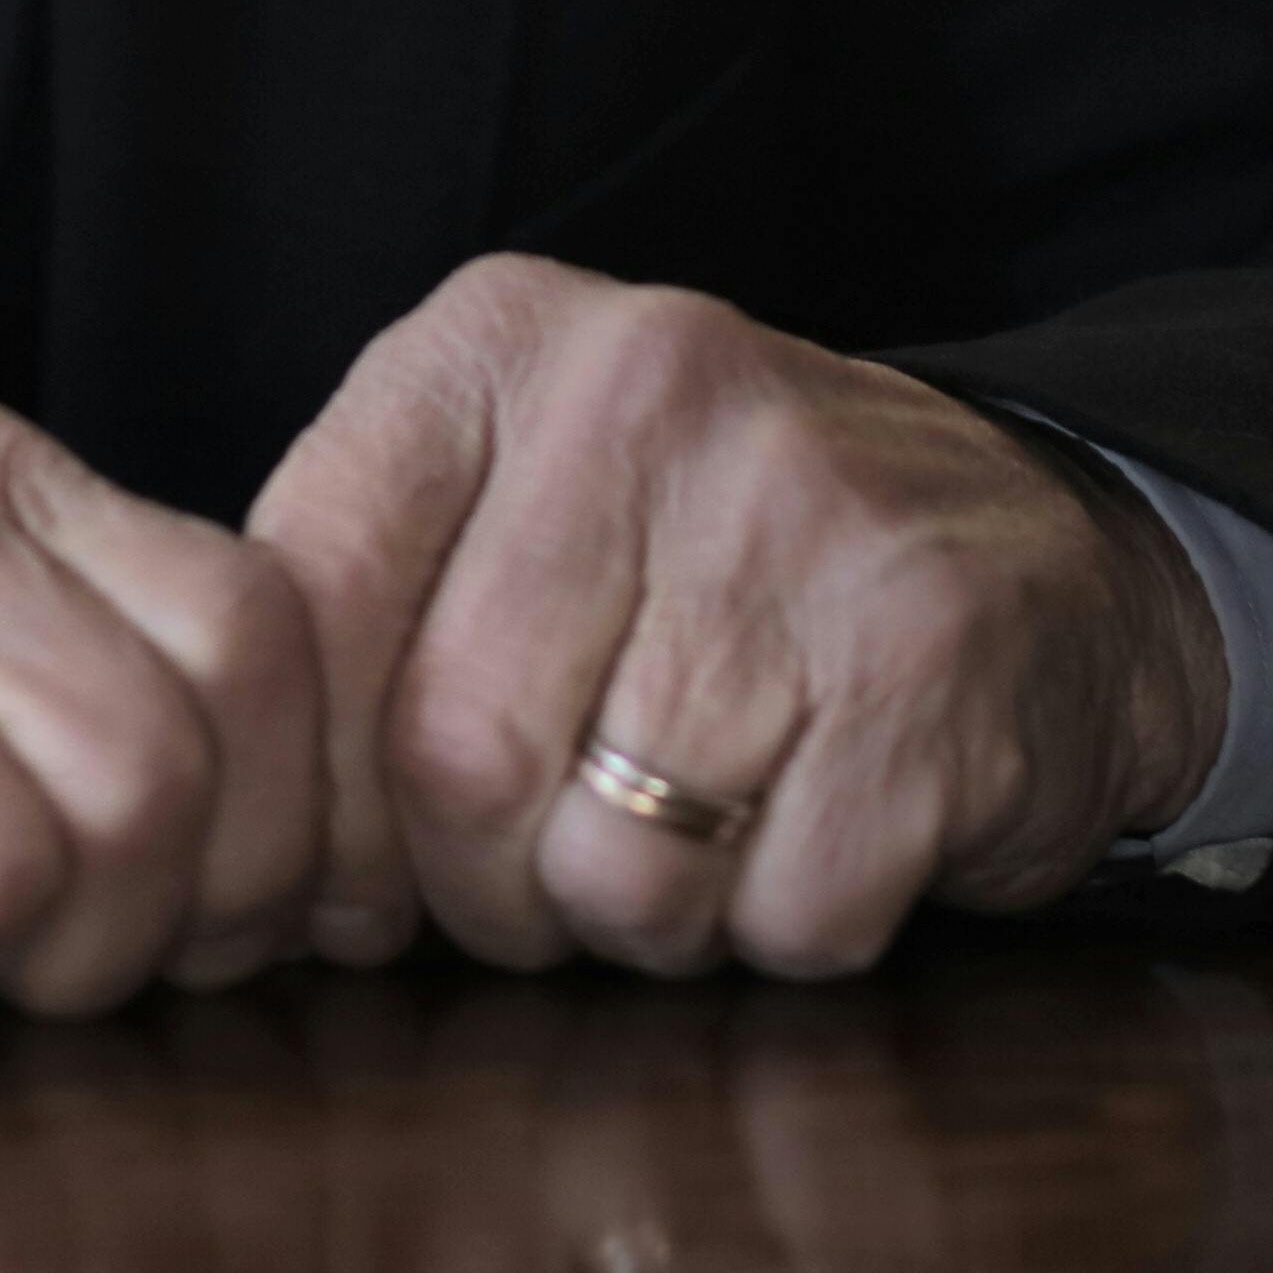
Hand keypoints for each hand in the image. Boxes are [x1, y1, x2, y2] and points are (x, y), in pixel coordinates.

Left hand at [247, 256, 1220, 983]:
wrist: (1040, 555)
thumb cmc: (713, 572)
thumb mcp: (511, 521)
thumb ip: (356, 641)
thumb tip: (232, 879)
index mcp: (500, 340)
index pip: (306, 607)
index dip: (314, 794)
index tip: (355, 870)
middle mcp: (649, 386)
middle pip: (457, 758)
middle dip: (484, 888)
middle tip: (545, 877)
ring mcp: (804, 511)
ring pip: (614, 865)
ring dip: (642, 923)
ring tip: (698, 835)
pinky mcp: (932, 653)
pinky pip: (784, 913)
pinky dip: (786, 932)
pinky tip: (817, 833)